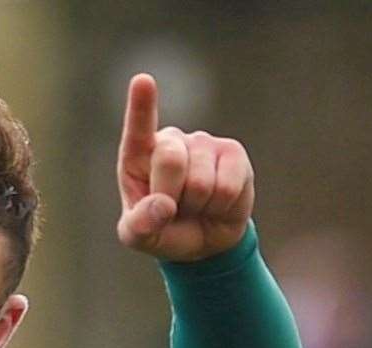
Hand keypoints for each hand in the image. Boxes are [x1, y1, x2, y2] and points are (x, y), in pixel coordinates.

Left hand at [116, 73, 254, 261]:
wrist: (202, 241)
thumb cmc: (163, 231)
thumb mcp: (139, 237)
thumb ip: (140, 226)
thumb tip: (163, 205)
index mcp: (138, 157)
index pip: (138, 130)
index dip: (141, 106)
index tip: (143, 81)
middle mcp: (170, 142)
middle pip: (170, 159)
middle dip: (171, 196)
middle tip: (174, 209)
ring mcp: (203, 144)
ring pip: (201, 181)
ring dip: (197, 206)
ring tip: (195, 206)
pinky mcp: (233, 154)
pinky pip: (227, 187)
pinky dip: (221, 206)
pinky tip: (218, 203)